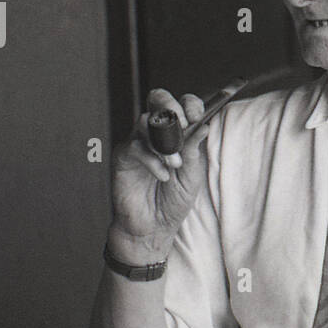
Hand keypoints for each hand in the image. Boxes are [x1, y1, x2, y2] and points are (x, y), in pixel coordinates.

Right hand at [108, 88, 211, 261]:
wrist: (154, 227)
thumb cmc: (173, 200)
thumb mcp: (192, 175)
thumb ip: (195, 150)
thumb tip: (204, 125)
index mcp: (176, 133)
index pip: (181, 104)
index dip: (189, 104)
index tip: (198, 115)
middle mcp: (155, 133)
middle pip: (158, 99)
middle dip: (172, 107)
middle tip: (183, 125)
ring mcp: (138, 142)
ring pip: (145, 121)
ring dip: (165, 142)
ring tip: (175, 164)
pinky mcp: (123, 157)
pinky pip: (135, 147)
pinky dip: (152, 160)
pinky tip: (163, 176)